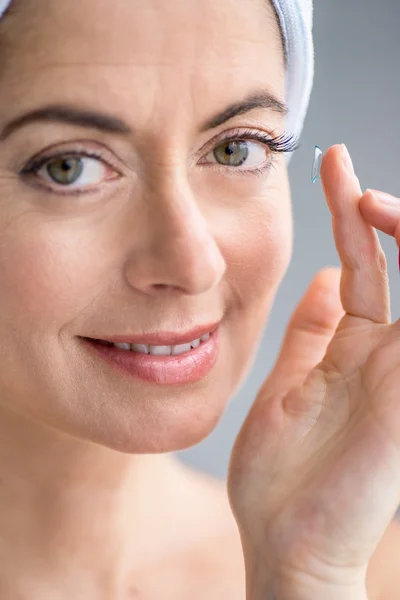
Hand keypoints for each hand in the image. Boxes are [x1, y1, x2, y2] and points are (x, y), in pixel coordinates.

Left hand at [227, 144, 399, 599]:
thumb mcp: (291, 387)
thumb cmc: (282, 480)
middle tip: (345, 175)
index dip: (350, 212)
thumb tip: (328, 277)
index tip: (331, 164)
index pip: (368, 260)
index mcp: (357, 348)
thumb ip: (313, 335)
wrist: (287, 547)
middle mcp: (390, 352)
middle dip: (385, 212)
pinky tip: (393, 230)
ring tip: (368, 197)